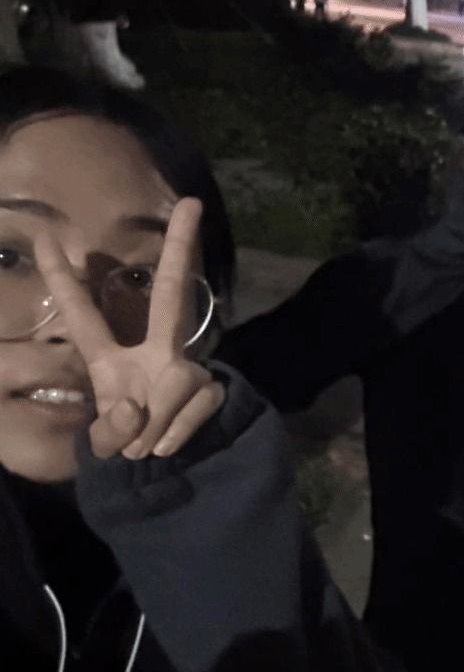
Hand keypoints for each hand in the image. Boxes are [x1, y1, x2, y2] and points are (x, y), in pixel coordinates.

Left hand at [35, 198, 225, 460]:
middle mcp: (153, 351)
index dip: (62, 280)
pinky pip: (199, 404)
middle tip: (192, 203)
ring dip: (158, 425)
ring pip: (178, 383)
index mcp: (108, 358)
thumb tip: (137, 408)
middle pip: (170, 294)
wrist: (171, 468)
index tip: (43, 237)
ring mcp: (185, 368)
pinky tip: (168, 445)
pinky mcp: (212, 388)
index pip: (83, 315)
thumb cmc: (126, 443)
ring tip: (146, 447)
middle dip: (180, 248)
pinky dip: (180, 431)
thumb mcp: (106, 443)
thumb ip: (111, 428)